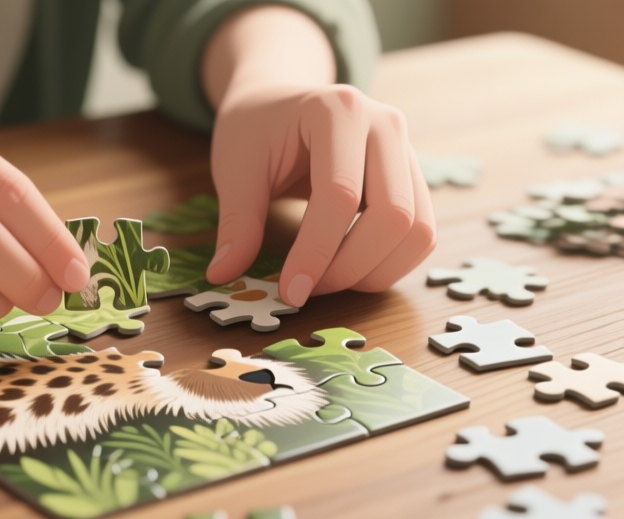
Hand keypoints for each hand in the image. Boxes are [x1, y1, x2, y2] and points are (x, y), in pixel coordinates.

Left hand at [205, 83, 435, 306]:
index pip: (340, 194)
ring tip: (324, 282)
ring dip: (375, 272)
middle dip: (350, 267)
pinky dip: (389, 265)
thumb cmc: (255, 130)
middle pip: (394, 214)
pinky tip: (347, 271)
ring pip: (418, 229)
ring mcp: (407, 151)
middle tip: (305, 290)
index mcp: (337, 110)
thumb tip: (223, 274)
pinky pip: (421, 234)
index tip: (289, 290)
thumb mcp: (234, 169)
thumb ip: (236, 222)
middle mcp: (385, 125)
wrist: (278, 102)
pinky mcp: (413, 179)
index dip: (316, 251)